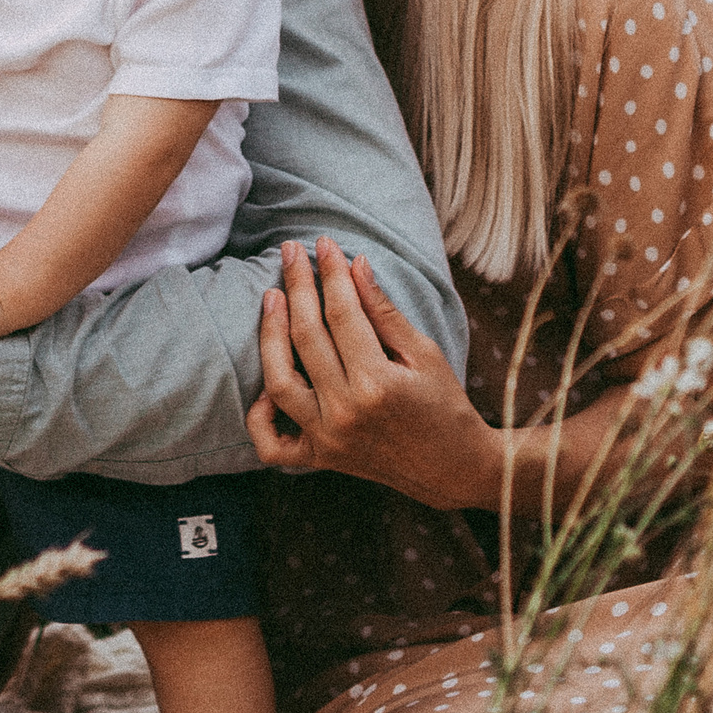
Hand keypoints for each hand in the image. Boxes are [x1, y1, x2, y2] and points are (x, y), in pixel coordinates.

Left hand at [246, 237, 500, 510]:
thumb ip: (384, 311)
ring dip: (270, 334)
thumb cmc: (445, 405)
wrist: (452, 468)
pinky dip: (260, 416)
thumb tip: (354, 264)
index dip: (331, 273)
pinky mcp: (320, 458)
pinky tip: (265, 383)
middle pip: (307, 337)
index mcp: (378, 383)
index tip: (324, 244)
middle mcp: (346, 411)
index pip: (342, 313)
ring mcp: (328, 438)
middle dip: (297, 286)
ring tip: (272, 296)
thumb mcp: (424, 353)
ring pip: (280, 381)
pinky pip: (272, 443)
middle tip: (290, 252)